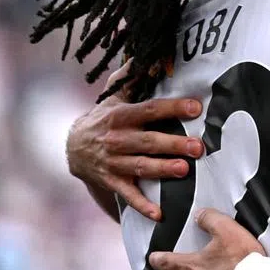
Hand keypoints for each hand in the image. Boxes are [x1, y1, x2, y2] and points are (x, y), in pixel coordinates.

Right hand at [66, 62, 204, 220]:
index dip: (172, 108)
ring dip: (162, 170)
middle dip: (173, 144)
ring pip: (140, 166)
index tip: (195, 108)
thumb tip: (152, 56)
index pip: (149, 110)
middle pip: (148, 141)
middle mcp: (116, 139)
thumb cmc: (104, 117)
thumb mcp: (114, 95)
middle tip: (198, 147)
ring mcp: (113, 162)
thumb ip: (132, 76)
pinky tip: (159, 213)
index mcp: (120, 115)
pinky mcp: (111, 181)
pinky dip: (142, 205)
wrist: (72, 147)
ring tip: (183, 170)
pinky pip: (127, 195)